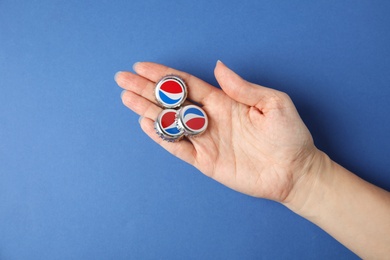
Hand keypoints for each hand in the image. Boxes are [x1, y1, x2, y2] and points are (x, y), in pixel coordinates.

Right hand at [115, 61, 321, 201]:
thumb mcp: (272, 103)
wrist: (294, 171)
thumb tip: (219, 67)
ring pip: (170, 122)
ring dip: (148, 110)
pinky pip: (179, 147)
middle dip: (147, 89)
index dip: (165, 75)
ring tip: (127, 98)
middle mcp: (210, 119)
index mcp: (224, 102)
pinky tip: (146, 123)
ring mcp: (206, 140)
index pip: (188, 84)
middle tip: (123, 79)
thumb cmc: (288, 135)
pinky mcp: (206, 161)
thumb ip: (243, 87)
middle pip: (172, 101)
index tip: (143, 67)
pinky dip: (162, 136)